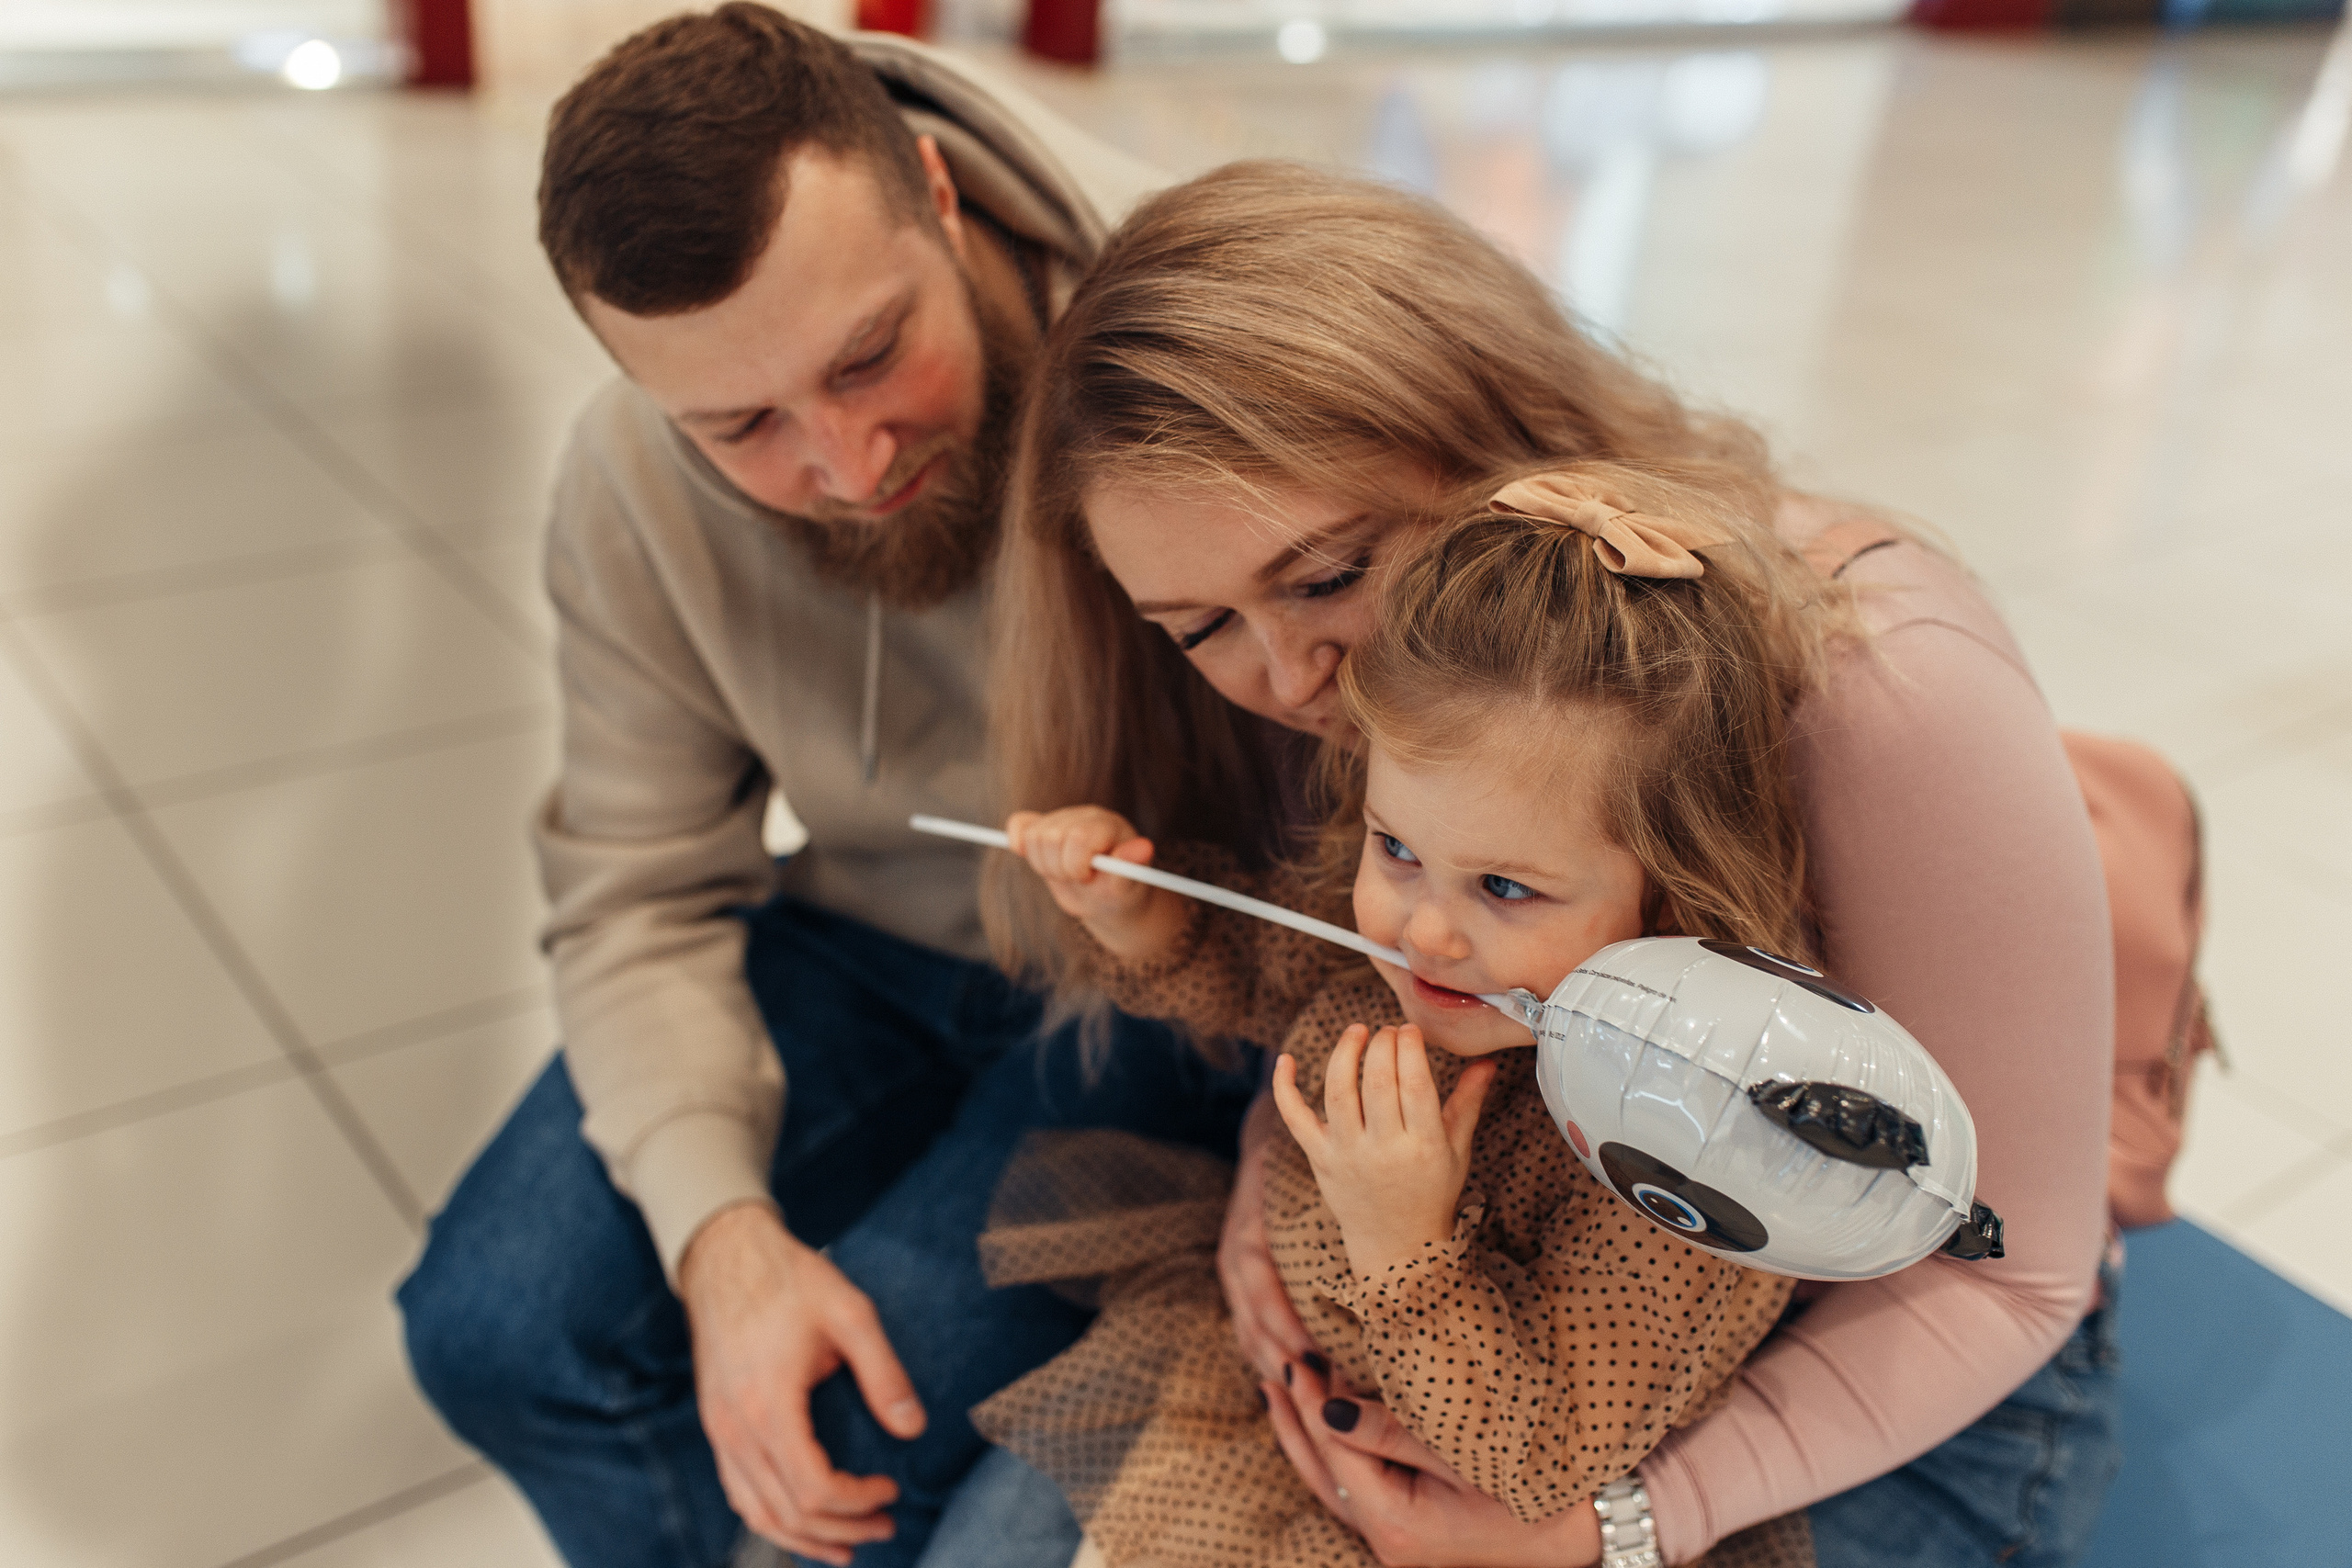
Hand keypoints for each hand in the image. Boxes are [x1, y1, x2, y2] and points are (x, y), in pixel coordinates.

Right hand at [677, 1203, 926, 1565]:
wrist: (725, 1255)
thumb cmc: (790, 1279)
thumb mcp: (850, 1313)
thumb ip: (884, 1373)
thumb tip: (913, 1428)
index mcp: (768, 1406)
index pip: (814, 1488)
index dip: (857, 1501)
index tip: (891, 1487)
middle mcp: (735, 1429)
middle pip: (787, 1512)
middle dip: (841, 1529)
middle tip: (886, 1525)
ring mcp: (719, 1431)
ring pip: (757, 1513)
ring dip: (805, 1538)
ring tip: (848, 1547)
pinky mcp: (714, 1426)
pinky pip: (738, 1493)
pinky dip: (771, 1518)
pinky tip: (801, 1522)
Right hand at [1004, 807, 1185, 960]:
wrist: (1108, 899)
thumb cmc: (1120, 892)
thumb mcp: (1128, 886)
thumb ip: (1130, 866)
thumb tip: (1144, 848)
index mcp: (1108, 825)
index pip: (1077, 836)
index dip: (1075, 865)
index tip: (1088, 877)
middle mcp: (1085, 816)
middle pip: (1050, 837)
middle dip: (1059, 868)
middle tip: (1078, 878)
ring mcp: (1062, 819)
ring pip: (1032, 836)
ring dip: (1044, 865)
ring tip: (1066, 874)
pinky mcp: (1043, 827)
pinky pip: (1020, 824)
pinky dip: (1018, 842)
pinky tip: (1029, 854)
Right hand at [1220, 1086, 1322, 1380]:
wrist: (1266, 1137)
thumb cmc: (1296, 1164)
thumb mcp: (1308, 1184)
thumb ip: (1330, 1214)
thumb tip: (1371, 1251)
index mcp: (1248, 1242)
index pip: (1264, 1301)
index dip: (1289, 1336)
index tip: (1320, 1364)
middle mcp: (1234, 1263)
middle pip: (1254, 1330)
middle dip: (1286, 1366)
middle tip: (1324, 1397)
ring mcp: (1232, 1276)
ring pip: (1250, 1338)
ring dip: (1279, 1371)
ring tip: (1316, 1400)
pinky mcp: (1239, 1285)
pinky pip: (1249, 1332)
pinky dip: (1271, 1359)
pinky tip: (1297, 1385)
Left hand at [1263, 1357, 1600, 1567]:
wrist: (1596, 1529)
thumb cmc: (1539, 1484)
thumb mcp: (1464, 1450)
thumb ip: (1392, 1430)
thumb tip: (1327, 1407)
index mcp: (1397, 1525)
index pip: (1336, 1453)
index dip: (1313, 1401)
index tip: (1299, 1355)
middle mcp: (1389, 1543)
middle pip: (1322, 1474)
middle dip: (1295, 1419)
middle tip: (1274, 1364)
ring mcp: (1400, 1543)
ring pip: (1333, 1485)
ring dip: (1306, 1437)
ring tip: (1282, 1391)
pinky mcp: (1413, 1533)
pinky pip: (1357, 1491)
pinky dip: (1335, 1456)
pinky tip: (1327, 1426)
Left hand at [1271, 1024, 1496, 1277]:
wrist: (1396, 1246)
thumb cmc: (1432, 1192)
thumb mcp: (1457, 1151)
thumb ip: (1468, 1103)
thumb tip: (1487, 1061)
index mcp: (1423, 1147)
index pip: (1415, 1086)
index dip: (1410, 1050)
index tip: (1410, 1029)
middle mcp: (1383, 1151)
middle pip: (1377, 1084)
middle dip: (1382, 1046)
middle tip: (1389, 1030)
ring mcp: (1347, 1155)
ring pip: (1338, 1093)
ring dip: (1344, 1054)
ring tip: (1356, 1031)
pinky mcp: (1319, 1160)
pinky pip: (1296, 1119)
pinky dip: (1285, 1088)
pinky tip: (1286, 1059)